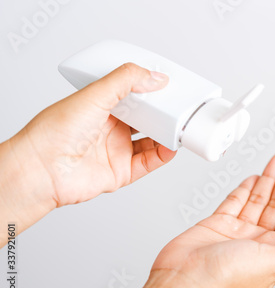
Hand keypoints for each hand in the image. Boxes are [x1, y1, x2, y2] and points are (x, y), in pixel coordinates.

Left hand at [0, 63, 175, 242]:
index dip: (150, 91)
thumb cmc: (54, 132)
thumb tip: (155, 77)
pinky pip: (149, 163)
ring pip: (150, 142)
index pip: (132, 96)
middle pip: (145, 119)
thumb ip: (126, 81)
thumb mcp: (94, 95)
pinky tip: (172, 147)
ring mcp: (116, 150)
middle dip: (162, 114)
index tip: (167, 86)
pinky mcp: (121, 172)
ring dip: (166, 135)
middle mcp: (109, 128)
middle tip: (178, 107)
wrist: (43, 170)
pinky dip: (163, 156)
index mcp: (100, 107)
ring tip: (180, 127)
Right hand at [104, 153, 274, 287]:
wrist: (184, 280)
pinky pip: (236, 202)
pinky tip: (255, 178)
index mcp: (274, 253)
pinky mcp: (218, 225)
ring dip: (270, 179)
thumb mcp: (272, 264)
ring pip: (258, 200)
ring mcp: (237, 233)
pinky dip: (246, 189)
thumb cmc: (224, 279)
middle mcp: (257, 243)